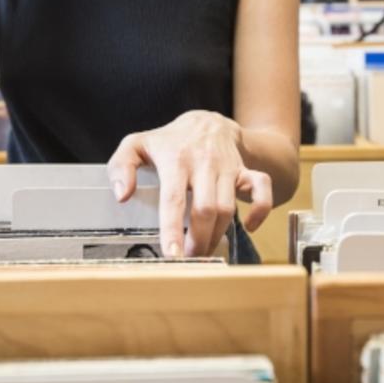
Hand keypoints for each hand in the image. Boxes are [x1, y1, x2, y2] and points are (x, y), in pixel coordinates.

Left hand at [107, 111, 272, 257]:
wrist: (207, 122)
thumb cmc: (168, 141)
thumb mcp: (136, 145)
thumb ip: (120, 167)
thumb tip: (122, 196)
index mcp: (175, 159)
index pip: (174, 198)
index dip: (173, 228)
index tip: (172, 255)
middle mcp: (204, 163)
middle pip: (206, 208)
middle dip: (198, 239)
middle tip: (189, 260)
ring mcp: (227, 167)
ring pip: (228, 207)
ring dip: (218, 235)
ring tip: (204, 251)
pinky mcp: (246, 170)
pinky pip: (262, 190)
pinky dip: (260, 210)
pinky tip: (248, 226)